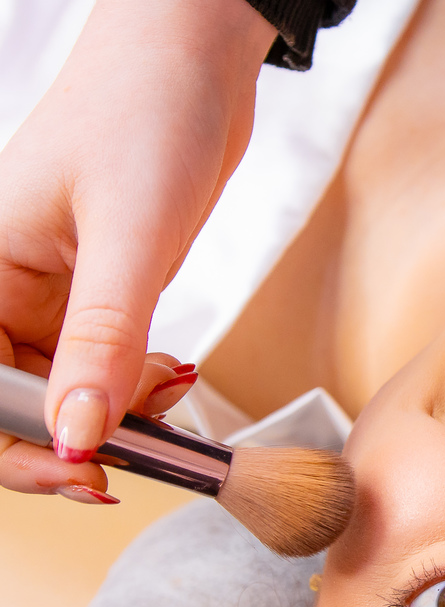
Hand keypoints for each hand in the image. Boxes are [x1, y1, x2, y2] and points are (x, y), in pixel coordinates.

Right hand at [0, 0, 274, 494]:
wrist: (194, 64)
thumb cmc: (146, 115)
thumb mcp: (129, 236)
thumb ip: (103, 341)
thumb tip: (81, 435)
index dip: (22, 449)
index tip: (88, 473)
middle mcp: (0, 290)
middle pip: (16, 406)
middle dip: (79, 438)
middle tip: (144, 453)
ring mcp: (50, 296)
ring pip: (66, 393)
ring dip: (119, 412)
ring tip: (171, 393)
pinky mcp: (98, 295)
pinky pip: (104, 366)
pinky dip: (139, 383)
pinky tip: (174, 374)